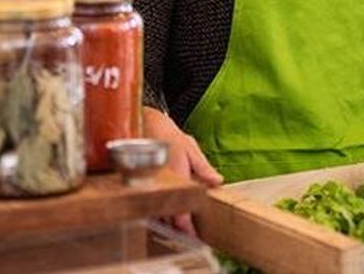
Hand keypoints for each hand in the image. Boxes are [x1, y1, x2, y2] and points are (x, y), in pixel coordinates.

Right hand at [144, 107, 222, 235]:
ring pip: (158, 214)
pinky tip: (167, 216)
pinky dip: (159, 212)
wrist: (147, 125)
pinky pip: (152, 205)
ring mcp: (152, 186)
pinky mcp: (146, 186)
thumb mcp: (191, 148)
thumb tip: (217, 181)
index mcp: (177, 176)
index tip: (193, 236)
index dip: (186, 227)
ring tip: (180, 231)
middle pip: (168, 218)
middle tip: (190, 237)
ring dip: (168, 222)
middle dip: (178, 229)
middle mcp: (163, 184)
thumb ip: (203, 168)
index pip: (179, 211)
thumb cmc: (169, 136)